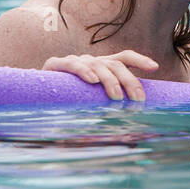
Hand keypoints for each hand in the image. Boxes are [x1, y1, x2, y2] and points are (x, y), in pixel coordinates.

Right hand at [42, 50, 158, 101]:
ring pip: (97, 64)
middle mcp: (91, 60)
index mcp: (102, 66)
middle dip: (129, 81)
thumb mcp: (93, 101)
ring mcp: (75, 61)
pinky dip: (83, 71)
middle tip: (137, 99)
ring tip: (116, 97)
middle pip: (115, 64)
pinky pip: (72, 64)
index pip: (124, 57)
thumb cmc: (69, 100)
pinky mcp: (55, 64)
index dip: (140, 60)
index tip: (155, 68)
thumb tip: (133, 131)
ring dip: (109, 81)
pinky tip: (91, 80)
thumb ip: (109, 105)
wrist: (35, 93)